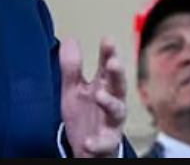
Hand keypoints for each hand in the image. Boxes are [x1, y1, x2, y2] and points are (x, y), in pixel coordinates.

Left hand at [60, 37, 127, 157]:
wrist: (86, 149)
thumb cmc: (85, 116)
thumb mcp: (74, 90)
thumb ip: (72, 67)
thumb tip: (71, 39)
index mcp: (103, 86)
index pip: (107, 67)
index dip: (108, 53)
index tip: (107, 40)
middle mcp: (112, 101)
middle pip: (118, 85)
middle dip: (117, 74)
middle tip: (113, 62)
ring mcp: (111, 122)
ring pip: (117, 111)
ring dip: (110, 102)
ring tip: (100, 95)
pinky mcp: (107, 143)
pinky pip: (104, 143)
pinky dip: (97, 142)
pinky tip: (88, 141)